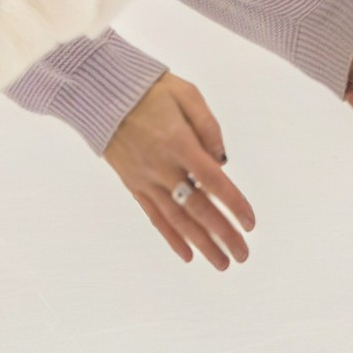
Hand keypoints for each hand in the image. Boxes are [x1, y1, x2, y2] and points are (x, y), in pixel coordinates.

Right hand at [102, 74, 256, 271]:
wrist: (102, 93)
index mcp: (179, 142)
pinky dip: (170, 237)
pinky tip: (187, 254)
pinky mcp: (133, 184)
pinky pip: (153, 215)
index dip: (233, 203)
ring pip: (176, 218)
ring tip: (221, 262)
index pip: (213, 181)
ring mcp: (146, 178)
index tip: (250, 223)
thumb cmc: (150, 89)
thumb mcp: (186, 94)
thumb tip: (222, 160)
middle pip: (197, 207)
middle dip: (222, 234)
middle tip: (242, 255)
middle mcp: (162, 166)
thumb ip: (208, 126)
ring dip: (200, 243)